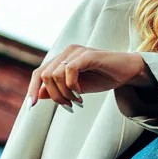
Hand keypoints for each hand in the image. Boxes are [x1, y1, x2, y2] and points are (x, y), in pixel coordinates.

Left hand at [27, 46, 148, 106]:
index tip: (31, 106)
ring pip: (54, 74)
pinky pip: (69, 70)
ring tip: (78, 101)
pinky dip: (72, 85)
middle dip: (54, 96)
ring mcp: (77, 52)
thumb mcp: (76, 89)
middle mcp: (67, 52)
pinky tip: (80, 92)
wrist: (127, 73)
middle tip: (69, 106)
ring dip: (64, 93)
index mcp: (62, 59)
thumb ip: (58, 90)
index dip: (31, 89)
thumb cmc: (102, 78)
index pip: (39, 73)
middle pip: (44, 75)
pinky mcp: (88, 54)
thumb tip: (38, 95)